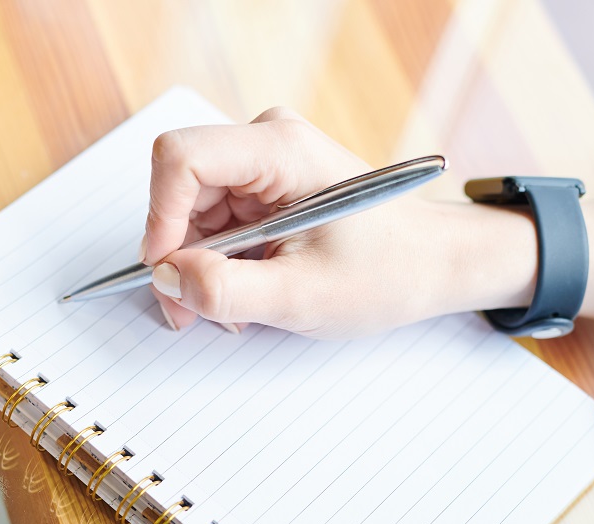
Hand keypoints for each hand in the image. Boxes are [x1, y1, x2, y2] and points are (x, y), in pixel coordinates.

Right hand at [142, 107, 539, 337]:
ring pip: (189, 210)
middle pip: (179, 188)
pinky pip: (210, 221)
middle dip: (176, 254)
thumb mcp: (301, 296)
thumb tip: (167, 280)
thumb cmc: (387, 273)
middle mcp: (267, 142)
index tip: (165, 272)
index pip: (182, 157)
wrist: (432, 265)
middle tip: (192, 311)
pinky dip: (214, 263)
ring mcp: (263, 164)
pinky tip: (243, 289)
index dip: (160, 217)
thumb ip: (226, 291)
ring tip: (229, 309)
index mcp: (281, 150)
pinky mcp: (261, 187)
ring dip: (196, 266)